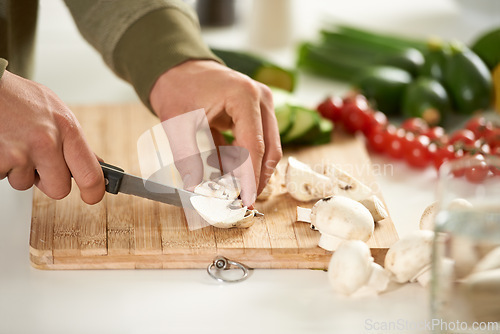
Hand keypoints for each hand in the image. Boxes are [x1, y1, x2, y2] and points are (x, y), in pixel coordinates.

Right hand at [0, 71, 104, 203]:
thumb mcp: (56, 112)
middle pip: (59, 189)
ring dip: (20, 171)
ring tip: (15, 144)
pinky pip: (4, 177)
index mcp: (67, 129)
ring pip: (26, 184)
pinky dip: (2, 166)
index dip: (94, 192)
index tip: (92, 196)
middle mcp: (47, 142)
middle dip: (49, 181)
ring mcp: (21, 153)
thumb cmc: (19, 98)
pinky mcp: (0, 160)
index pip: (91, 174)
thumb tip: (98, 164)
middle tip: (38, 162)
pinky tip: (2, 146)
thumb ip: (75, 140)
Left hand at [150, 60, 281, 205]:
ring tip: (232, 190)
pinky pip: (258, 142)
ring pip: (267, 147)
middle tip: (242, 202)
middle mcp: (260, 99)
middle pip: (269, 149)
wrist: (177, 68)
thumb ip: (188, 158)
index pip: (254, 146)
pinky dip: (244, 159)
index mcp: (244, 96)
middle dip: (256, 178)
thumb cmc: (178, 88)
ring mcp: (262, 104)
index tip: (247, 202)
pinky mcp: (257, 111)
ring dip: (250, 170)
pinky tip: (227, 171)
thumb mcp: (177, 125)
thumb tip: (195, 189)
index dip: (250, 177)